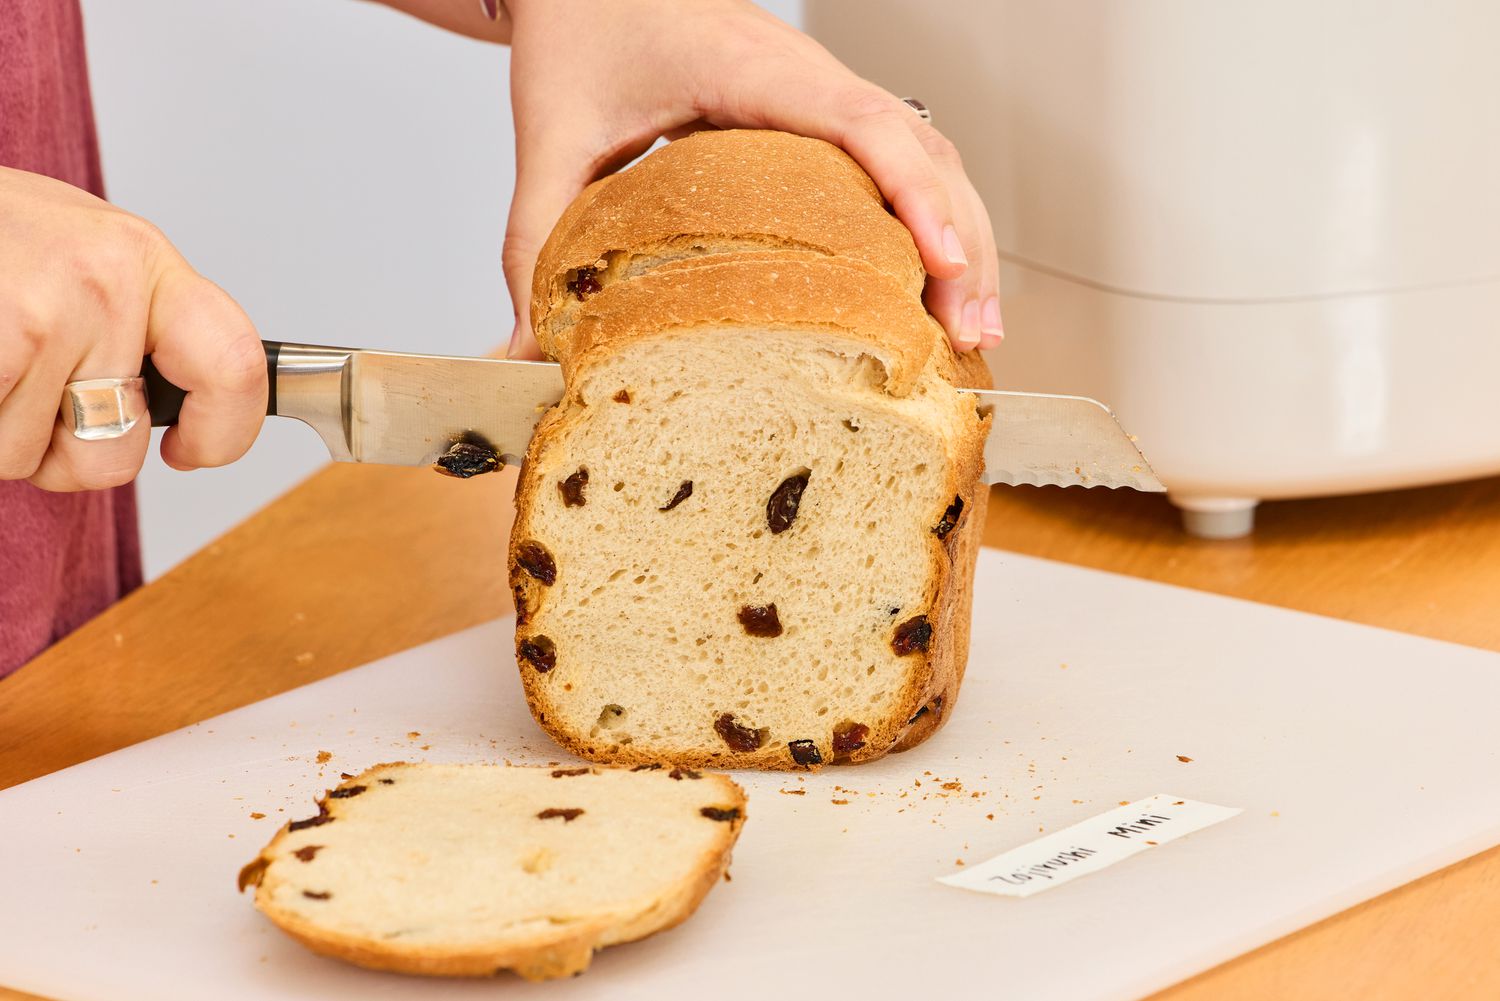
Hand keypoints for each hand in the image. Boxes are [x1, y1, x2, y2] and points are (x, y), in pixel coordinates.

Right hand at [0, 167, 264, 491]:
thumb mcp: (75, 256)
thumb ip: (131, 326)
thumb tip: (180, 413)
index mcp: (141, 260)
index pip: (236, 365)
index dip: (224, 432)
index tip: (190, 450)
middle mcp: (101, 284)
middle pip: (116, 451)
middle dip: (63, 455)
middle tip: (24, 398)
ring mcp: (38, 314)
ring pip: (29, 458)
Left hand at [500, 0, 1001, 357]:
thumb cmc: (579, 27)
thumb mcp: (550, 133)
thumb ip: (533, 238)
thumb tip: (519, 349)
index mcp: (751, 69)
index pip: (862, 122)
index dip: (914, 193)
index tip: (940, 265)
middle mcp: (807, 76)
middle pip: (924, 149)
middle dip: (961, 244)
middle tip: (970, 342)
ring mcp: (825, 93)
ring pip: (931, 155)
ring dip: (965, 238)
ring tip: (975, 333)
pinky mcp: (822, 114)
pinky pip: (905, 158)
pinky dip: (938, 217)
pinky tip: (942, 284)